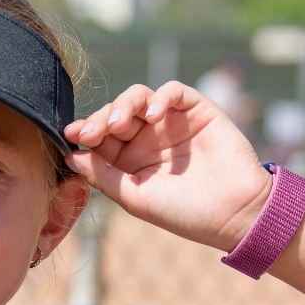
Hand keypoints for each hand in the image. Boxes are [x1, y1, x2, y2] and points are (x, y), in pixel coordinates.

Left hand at [63, 82, 271, 251]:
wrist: (234, 213)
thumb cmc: (184, 212)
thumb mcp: (135, 197)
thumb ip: (103, 176)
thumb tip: (71, 155)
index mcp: (130, 160)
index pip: (100, 137)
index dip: (85, 131)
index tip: (71, 134)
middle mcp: (148, 138)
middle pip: (116, 114)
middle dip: (100, 118)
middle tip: (91, 130)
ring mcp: (172, 122)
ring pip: (139, 98)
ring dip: (123, 104)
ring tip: (118, 122)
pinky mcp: (197, 110)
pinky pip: (173, 91)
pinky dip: (160, 98)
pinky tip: (152, 116)